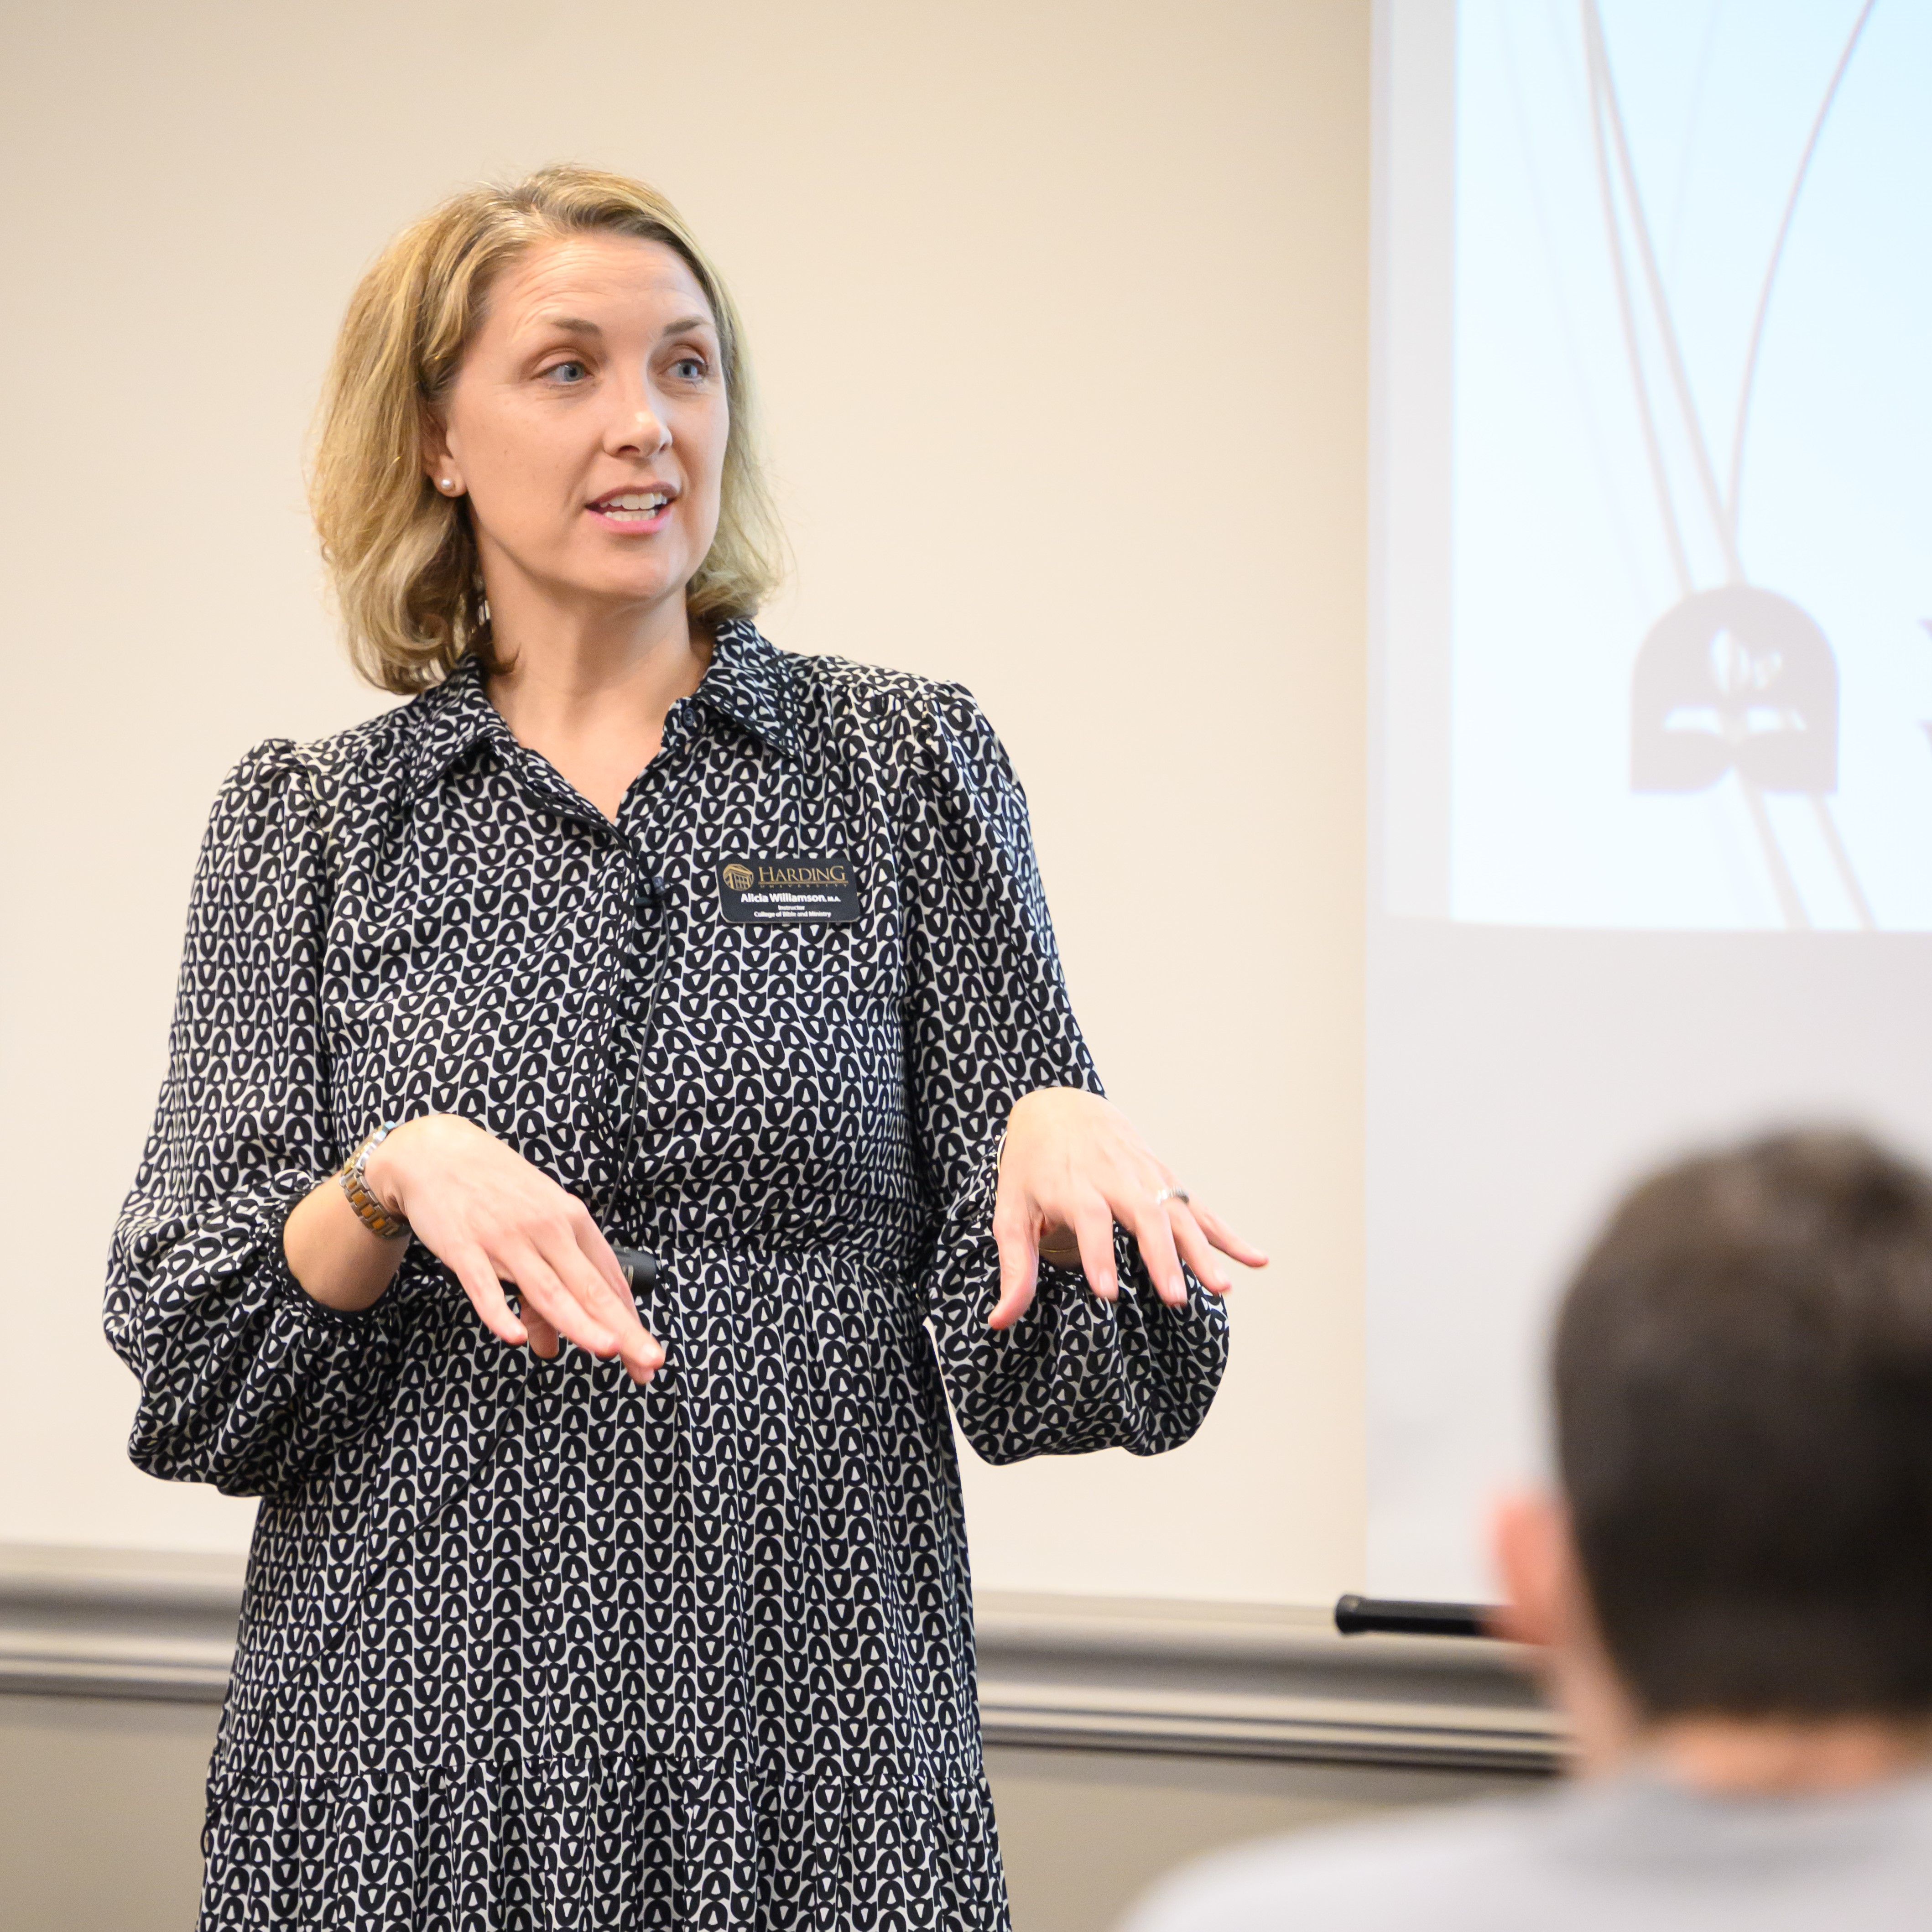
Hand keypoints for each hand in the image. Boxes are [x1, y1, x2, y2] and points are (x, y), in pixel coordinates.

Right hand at [366, 1114, 663, 1383]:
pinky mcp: (465, 1246)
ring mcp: (506, 1238)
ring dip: (579, 1322)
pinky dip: (500, 1312)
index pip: (608, 1278)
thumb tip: (553, 1345)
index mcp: (571, 1220)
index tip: (649, 1357)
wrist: (438, 1153)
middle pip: (589, 1287)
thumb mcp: (533, 1227)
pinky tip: (515, 1337)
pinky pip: (484, 1285)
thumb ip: (546, 1288)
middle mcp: (547, 1228)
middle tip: (648, 1361)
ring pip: (548, 1289)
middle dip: (621, 1328)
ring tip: (607, 1349)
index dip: (631, 1320)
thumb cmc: (495, 1190)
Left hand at [989, 1088, 1267, 1330]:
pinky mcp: (1165, 1177)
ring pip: (1178, 1213)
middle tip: (1174, 1298)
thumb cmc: (1030, 1167)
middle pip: (1143, 1214)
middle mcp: (1113, 1176)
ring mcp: (1145, 1175)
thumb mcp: (1009, 1211)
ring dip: (1202, 1250)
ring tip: (1222, 1288)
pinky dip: (1229, 1234)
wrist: (1059, 1107)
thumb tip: (998, 1321)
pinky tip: (1257, 1259)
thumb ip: (1013, 1267)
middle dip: (1160, 1257)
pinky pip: (1200, 1208)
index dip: (1097, 1255)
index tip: (1107, 1292)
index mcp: (1072, 1183)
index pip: (1088, 1219)